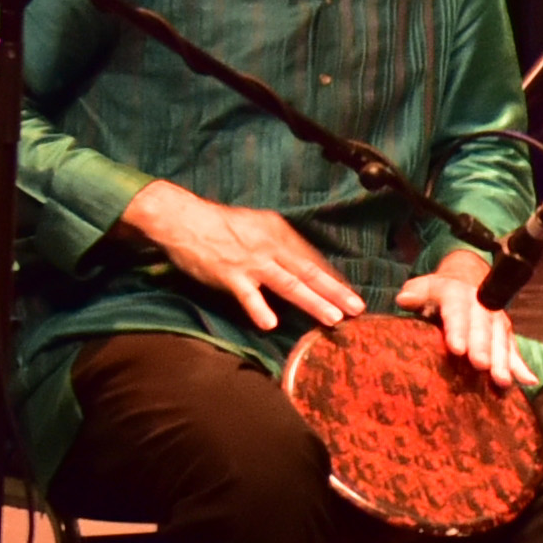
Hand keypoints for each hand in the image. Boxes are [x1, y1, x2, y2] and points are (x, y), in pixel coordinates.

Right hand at [120, 180, 364, 331]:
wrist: (184, 218)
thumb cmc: (222, 225)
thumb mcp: (258, 227)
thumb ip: (280, 247)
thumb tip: (305, 267)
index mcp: (279, 233)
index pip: (312, 260)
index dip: (333, 279)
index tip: (352, 295)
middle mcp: (270, 246)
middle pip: (309, 272)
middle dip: (335, 291)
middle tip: (357, 308)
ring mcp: (251, 262)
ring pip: (288, 283)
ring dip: (312, 301)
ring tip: (332, 318)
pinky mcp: (229, 275)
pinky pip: (247, 294)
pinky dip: (258, 308)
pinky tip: (270, 324)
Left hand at [395, 250, 537, 387]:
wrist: (467, 278)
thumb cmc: (439, 291)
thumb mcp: (425, 286)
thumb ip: (416, 293)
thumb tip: (404, 299)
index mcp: (458, 294)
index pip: (457, 311)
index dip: (458, 329)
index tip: (457, 348)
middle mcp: (481, 306)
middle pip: (483, 328)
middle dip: (483, 347)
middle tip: (481, 366)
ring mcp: (496, 320)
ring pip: (500, 340)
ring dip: (503, 361)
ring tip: (502, 381)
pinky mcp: (505, 333)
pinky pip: (514, 350)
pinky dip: (521, 366)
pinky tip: (528, 381)